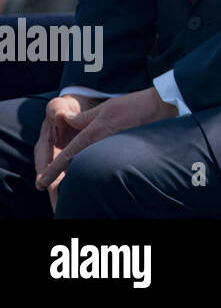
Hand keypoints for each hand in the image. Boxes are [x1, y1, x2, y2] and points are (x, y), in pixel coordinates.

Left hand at [34, 87, 178, 197]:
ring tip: (75, 177)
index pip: (67, 156)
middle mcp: (101, 145)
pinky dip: (98, 163)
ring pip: (91, 163)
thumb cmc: (134, 105)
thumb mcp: (105, 107)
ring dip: (82, 169)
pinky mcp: (124, 151)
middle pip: (78, 164)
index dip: (53, 170)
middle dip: (66, 174)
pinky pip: (105, 160)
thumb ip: (84, 117)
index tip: (42, 183)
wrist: (161, 108)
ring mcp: (113, 149)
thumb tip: (67, 121)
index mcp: (93, 134)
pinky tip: (99, 164)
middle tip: (55, 183)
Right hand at [34, 93, 102, 210]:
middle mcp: (52, 156)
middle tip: (59, 204)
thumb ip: (57, 110)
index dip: (44, 173)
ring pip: (63, 180)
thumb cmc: (66, 109)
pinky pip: (76, 175)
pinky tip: (86, 194)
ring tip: (69, 205)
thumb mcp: (60, 106)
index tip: (42, 185)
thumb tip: (60, 117)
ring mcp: (63, 161)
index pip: (43, 161)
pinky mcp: (75, 162)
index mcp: (45, 144)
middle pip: (52, 177)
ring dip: (66, 192)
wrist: (78, 110)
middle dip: (55, 191)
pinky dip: (78, 185)